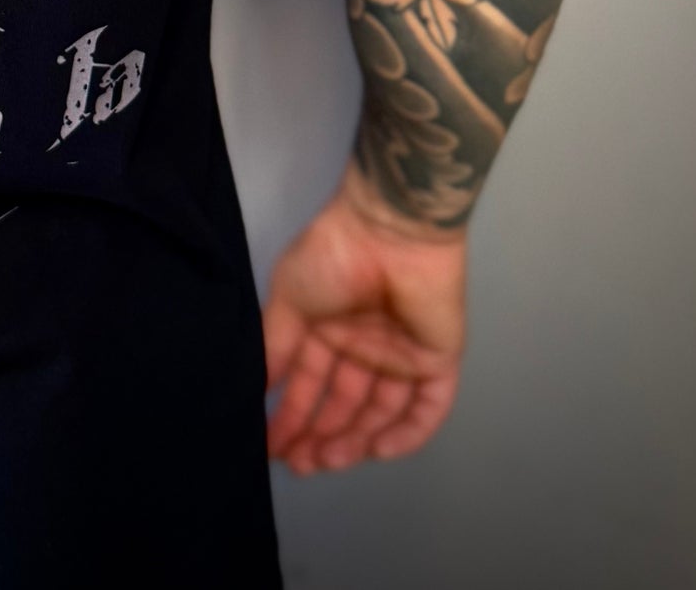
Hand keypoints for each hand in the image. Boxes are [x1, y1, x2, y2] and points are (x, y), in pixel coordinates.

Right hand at [262, 164, 465, 473]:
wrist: (387, 231)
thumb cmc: (330, 257)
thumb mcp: (287, 299)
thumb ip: (276, 346)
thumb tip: (258, 390)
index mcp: (327, 329)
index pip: (310, 385)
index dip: (291, 417)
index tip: (270, 447)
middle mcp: (363, 346)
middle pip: (343, 405)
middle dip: (318, 436)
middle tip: (297, 464)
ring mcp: (402, 356)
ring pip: (380, 412)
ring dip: (354, 440)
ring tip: (323, 460)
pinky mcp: (437, 361)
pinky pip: (426, 409)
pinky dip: (405, 433)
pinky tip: (375, 450)